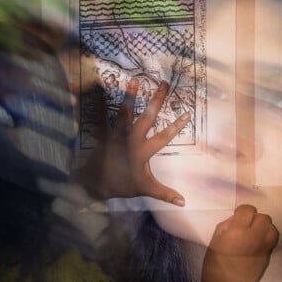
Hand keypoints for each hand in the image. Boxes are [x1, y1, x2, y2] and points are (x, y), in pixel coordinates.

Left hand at [76, 79, 189, 203]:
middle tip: (164, 84)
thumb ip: (164, 194)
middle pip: (147, 117)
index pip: (164, 136)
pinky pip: (103, 116)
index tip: (186, 112)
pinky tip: (99, 89)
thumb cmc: (122, 185)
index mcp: (144, 151)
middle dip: (156, 100)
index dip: (176, 125)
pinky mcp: (104, 133)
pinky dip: (101, 103)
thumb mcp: (145, 189)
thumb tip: (184, 202)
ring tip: (134, 80)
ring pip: (125, 112)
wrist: (95, 184)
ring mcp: (117, 134)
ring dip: (129, 96)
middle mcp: (132, 139)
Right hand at [196, 205, 278, 281]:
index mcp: (237, 232)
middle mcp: (254, 238)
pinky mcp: (267, 258)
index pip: (248, 210)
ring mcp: (263, 249)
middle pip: (264, 218)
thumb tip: (236, 218)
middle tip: (247, 225)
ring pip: (273, 229)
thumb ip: (226, 226)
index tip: (238, 215)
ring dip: (265, 228)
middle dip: (256, 219)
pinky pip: (272, 242)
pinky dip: (266, 239)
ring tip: (255, 234)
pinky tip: (256, 244)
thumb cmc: (214, 264)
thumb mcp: (214, 240)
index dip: (243, 211)